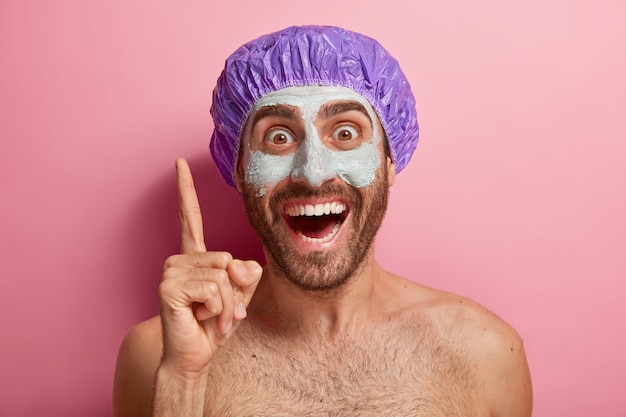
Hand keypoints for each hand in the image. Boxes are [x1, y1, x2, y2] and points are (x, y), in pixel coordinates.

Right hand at [158, 158, 261, 378]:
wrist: (194, 356)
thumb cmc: (214, 324)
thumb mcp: (239, 295)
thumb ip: (245, 273)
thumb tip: (234, 262)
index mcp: (195, 257)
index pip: (190, 217)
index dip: (186, 190)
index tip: (179, 163)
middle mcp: (179, 259)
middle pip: (227, 258)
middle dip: (234, 290)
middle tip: (221, 311)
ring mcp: (171, 271)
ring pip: (222, 273)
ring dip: (226, 303)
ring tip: (211, 316)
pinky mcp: (169, 286)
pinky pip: (213, 287)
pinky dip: (218, 308)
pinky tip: (203, 318)